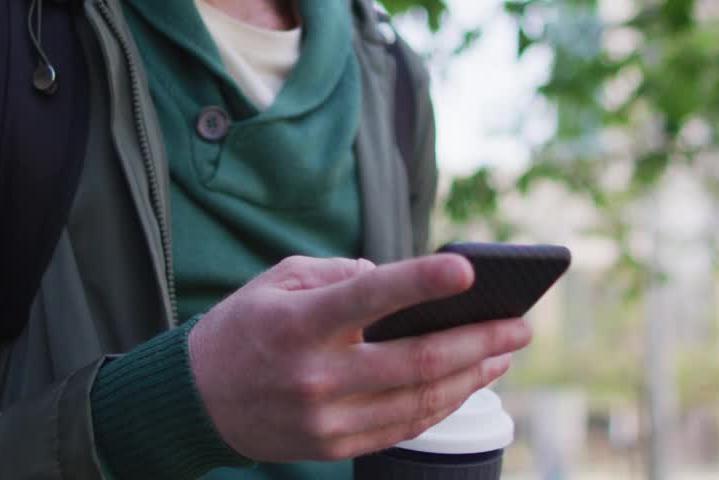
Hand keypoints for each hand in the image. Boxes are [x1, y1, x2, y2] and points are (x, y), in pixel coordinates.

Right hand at [187, 254, 531, 462]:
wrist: (197, 400)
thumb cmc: (247, 326)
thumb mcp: (279, 281)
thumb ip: (341, 275)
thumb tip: (400, 281)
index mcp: (299, 324)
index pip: (369, 298)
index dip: (421, 282)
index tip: (468, 270)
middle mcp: (316, 375)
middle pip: (416, 362)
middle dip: (479, 342)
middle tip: (521, 326)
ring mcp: (327, 419)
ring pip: (420, 401)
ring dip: (473, 377)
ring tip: (505, 353)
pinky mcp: (333, 447)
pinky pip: (404, 427)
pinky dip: (444, 405)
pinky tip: (469, 383)